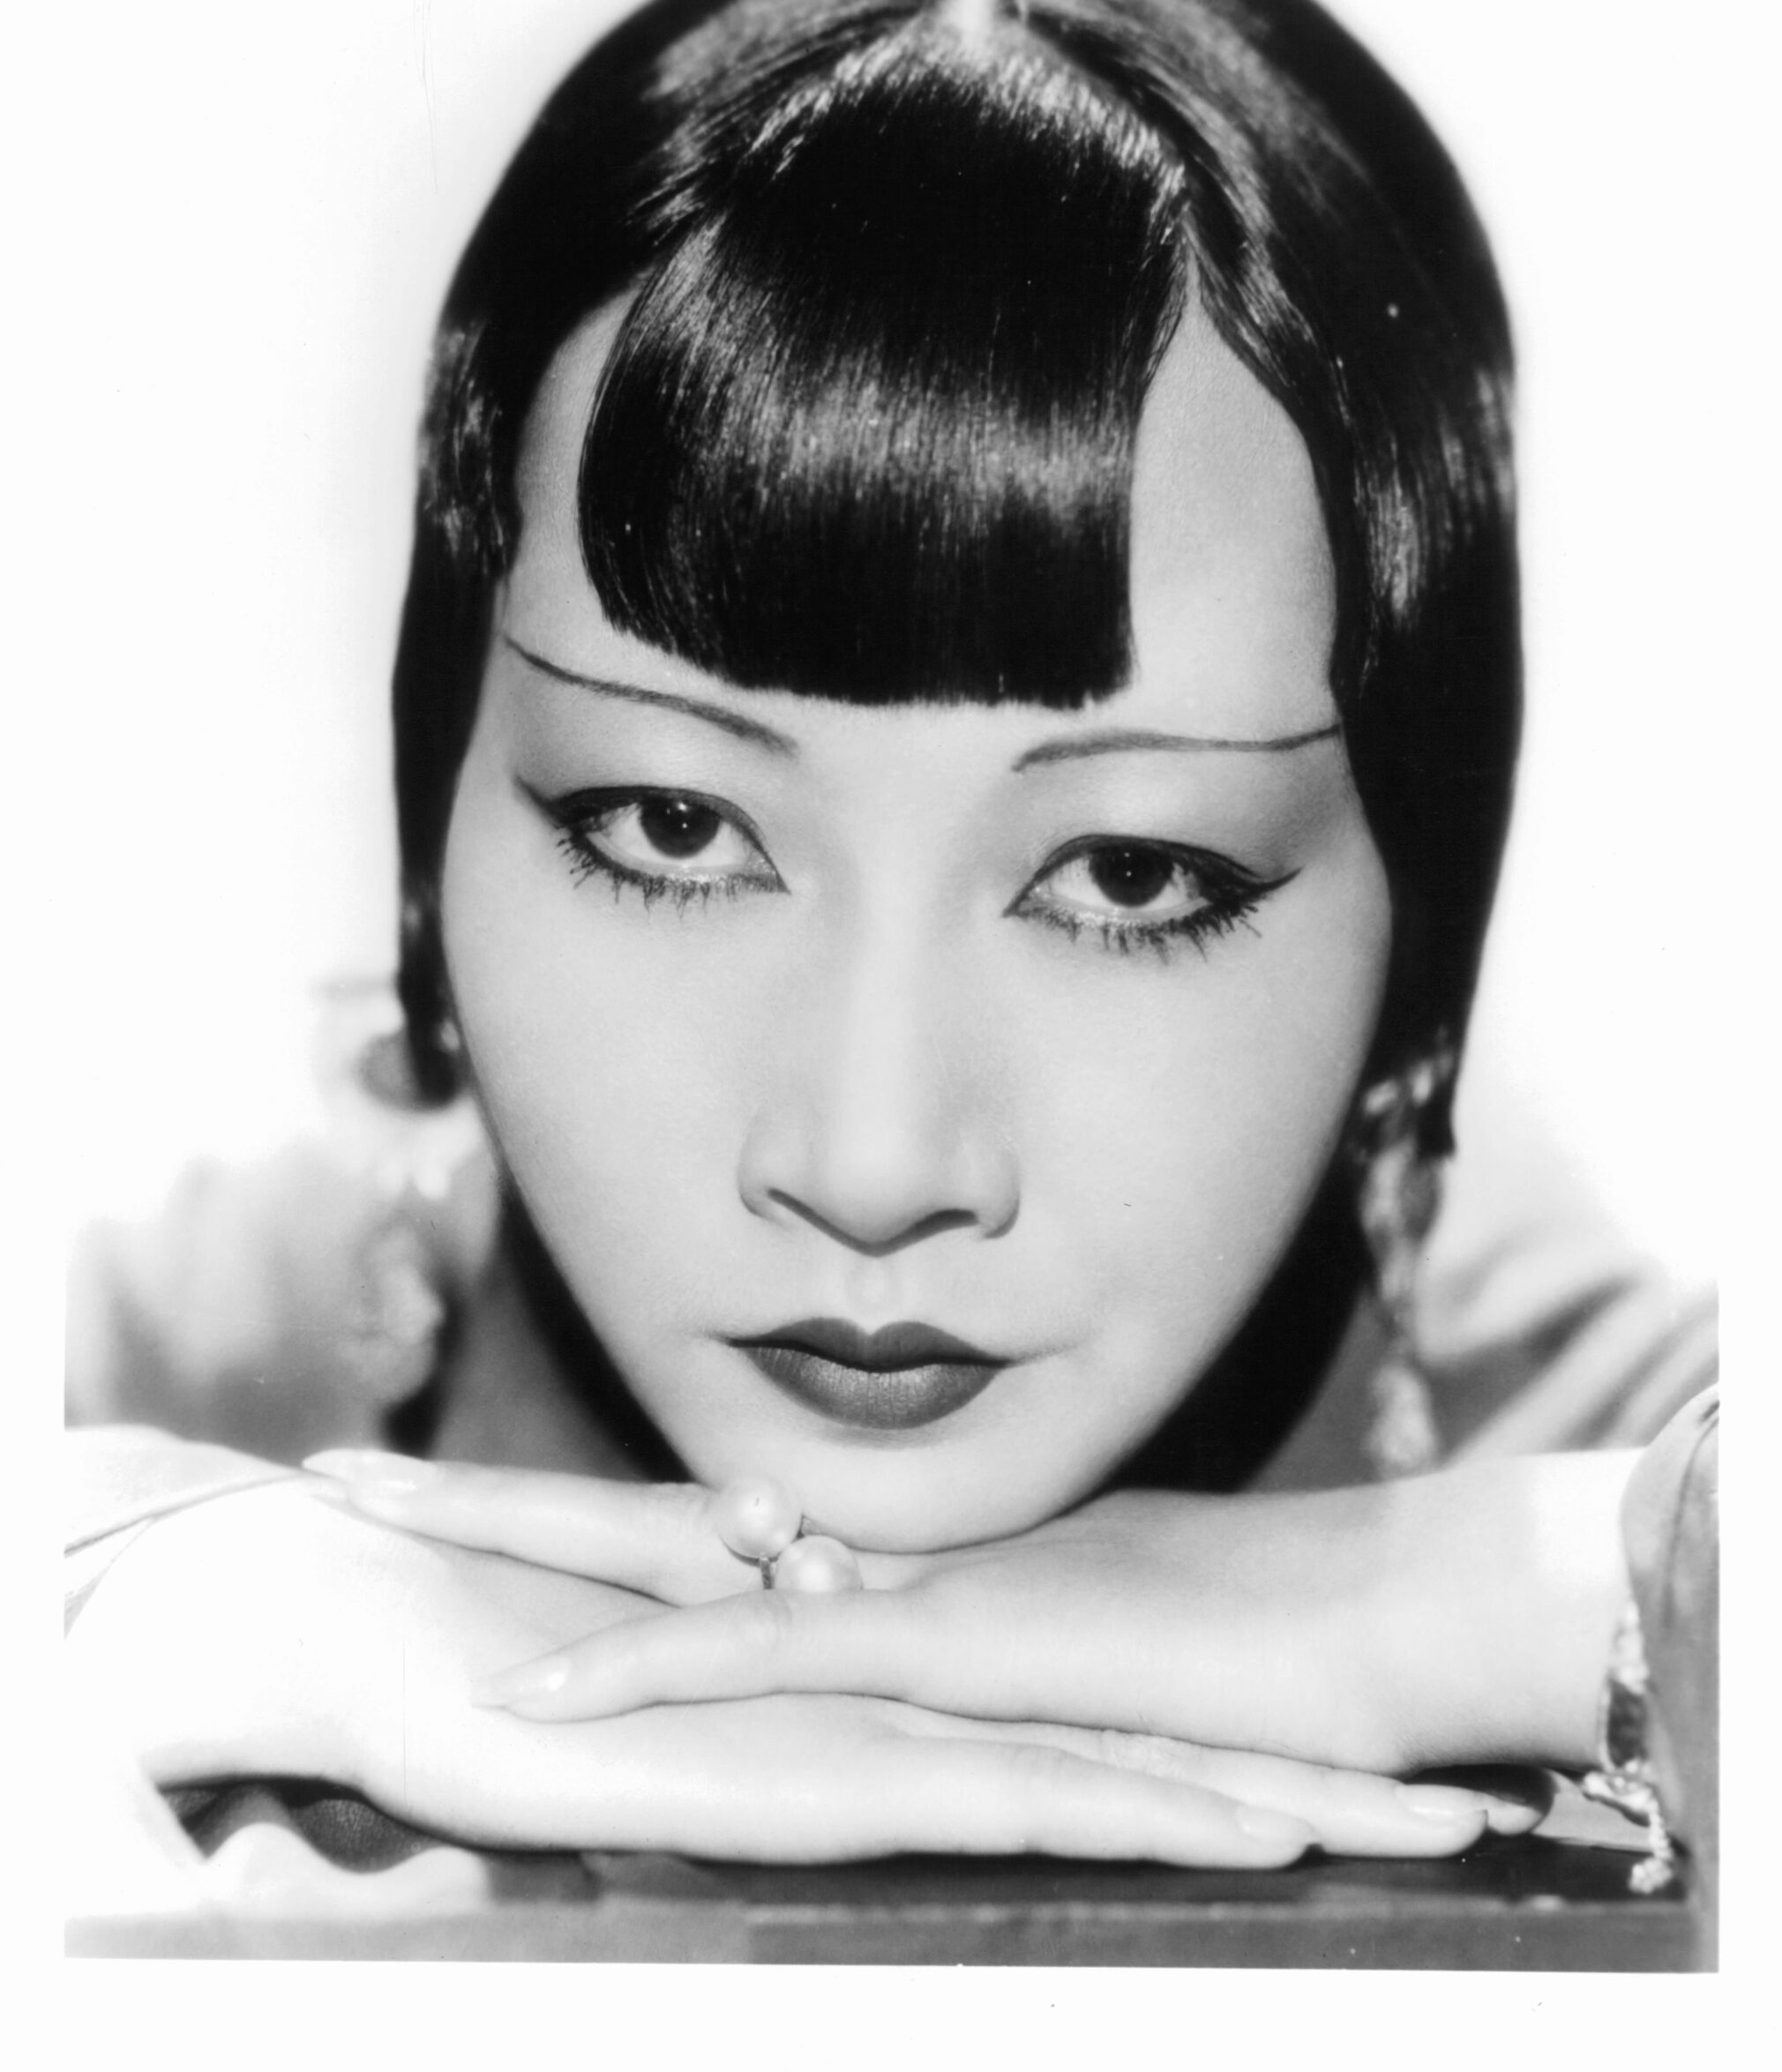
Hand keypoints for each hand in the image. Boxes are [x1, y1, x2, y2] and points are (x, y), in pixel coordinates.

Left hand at [66, 1476, 1475, 1866]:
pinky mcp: (946, 1648)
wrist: (1353, 1636)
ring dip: (503, 1540)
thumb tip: (875, 1673)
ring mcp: (895, 1584)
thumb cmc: (1228, 1658)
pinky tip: (544, 1689)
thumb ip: (948, 1657)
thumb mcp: (1053, 1660)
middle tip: (330, 1476)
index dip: (564, 1515)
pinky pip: (768, 1656)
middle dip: (473, 1505)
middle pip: (626, 1512)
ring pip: (659, 1553)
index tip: (449, 1505)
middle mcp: (864, 1546)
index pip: (688, 1520)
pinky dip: (652, 1670)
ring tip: (360, 1513)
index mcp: (875, 1552)